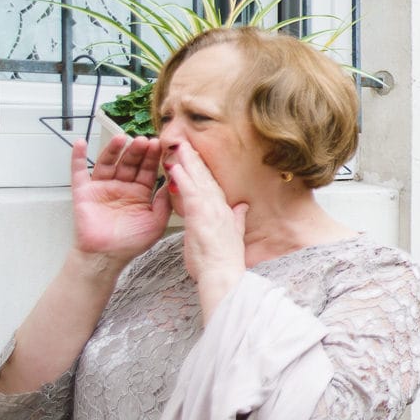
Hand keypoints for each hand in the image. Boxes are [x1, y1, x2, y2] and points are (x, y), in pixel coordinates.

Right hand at [69, 136, 170, 262]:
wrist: (107, 256)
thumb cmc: (131, 243)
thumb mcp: (157, 221)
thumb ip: (164, 201)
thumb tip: (173, 182)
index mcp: (140, 193)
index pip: (147, 170)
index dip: (152, 157)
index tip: (159, 144)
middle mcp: (122, 187)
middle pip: (130, 163)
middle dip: (137, 151)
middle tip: (144, 140)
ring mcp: (103, 188)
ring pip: (108, 163)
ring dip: (114, 149)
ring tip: (122, 138)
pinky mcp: (84, 192)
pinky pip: (79, 172)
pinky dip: (78, 157)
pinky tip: (81, 143)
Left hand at [165, 143, 245, 314]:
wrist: (224, 275)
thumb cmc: (224, 262)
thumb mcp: (233, 237)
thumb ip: (237, 219)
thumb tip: (242, 207)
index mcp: (225, 213)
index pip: (213, 186)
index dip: (205, 171)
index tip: (197, 158)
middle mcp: (219, 208)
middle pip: (206, 179)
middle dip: (196, 161)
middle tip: (187, 144)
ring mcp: (211, 211)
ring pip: (198, 182)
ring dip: (189, 164)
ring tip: (180, 149)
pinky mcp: (201, 217)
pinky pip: (190, 194)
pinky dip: (184, 180)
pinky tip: (176, 169)